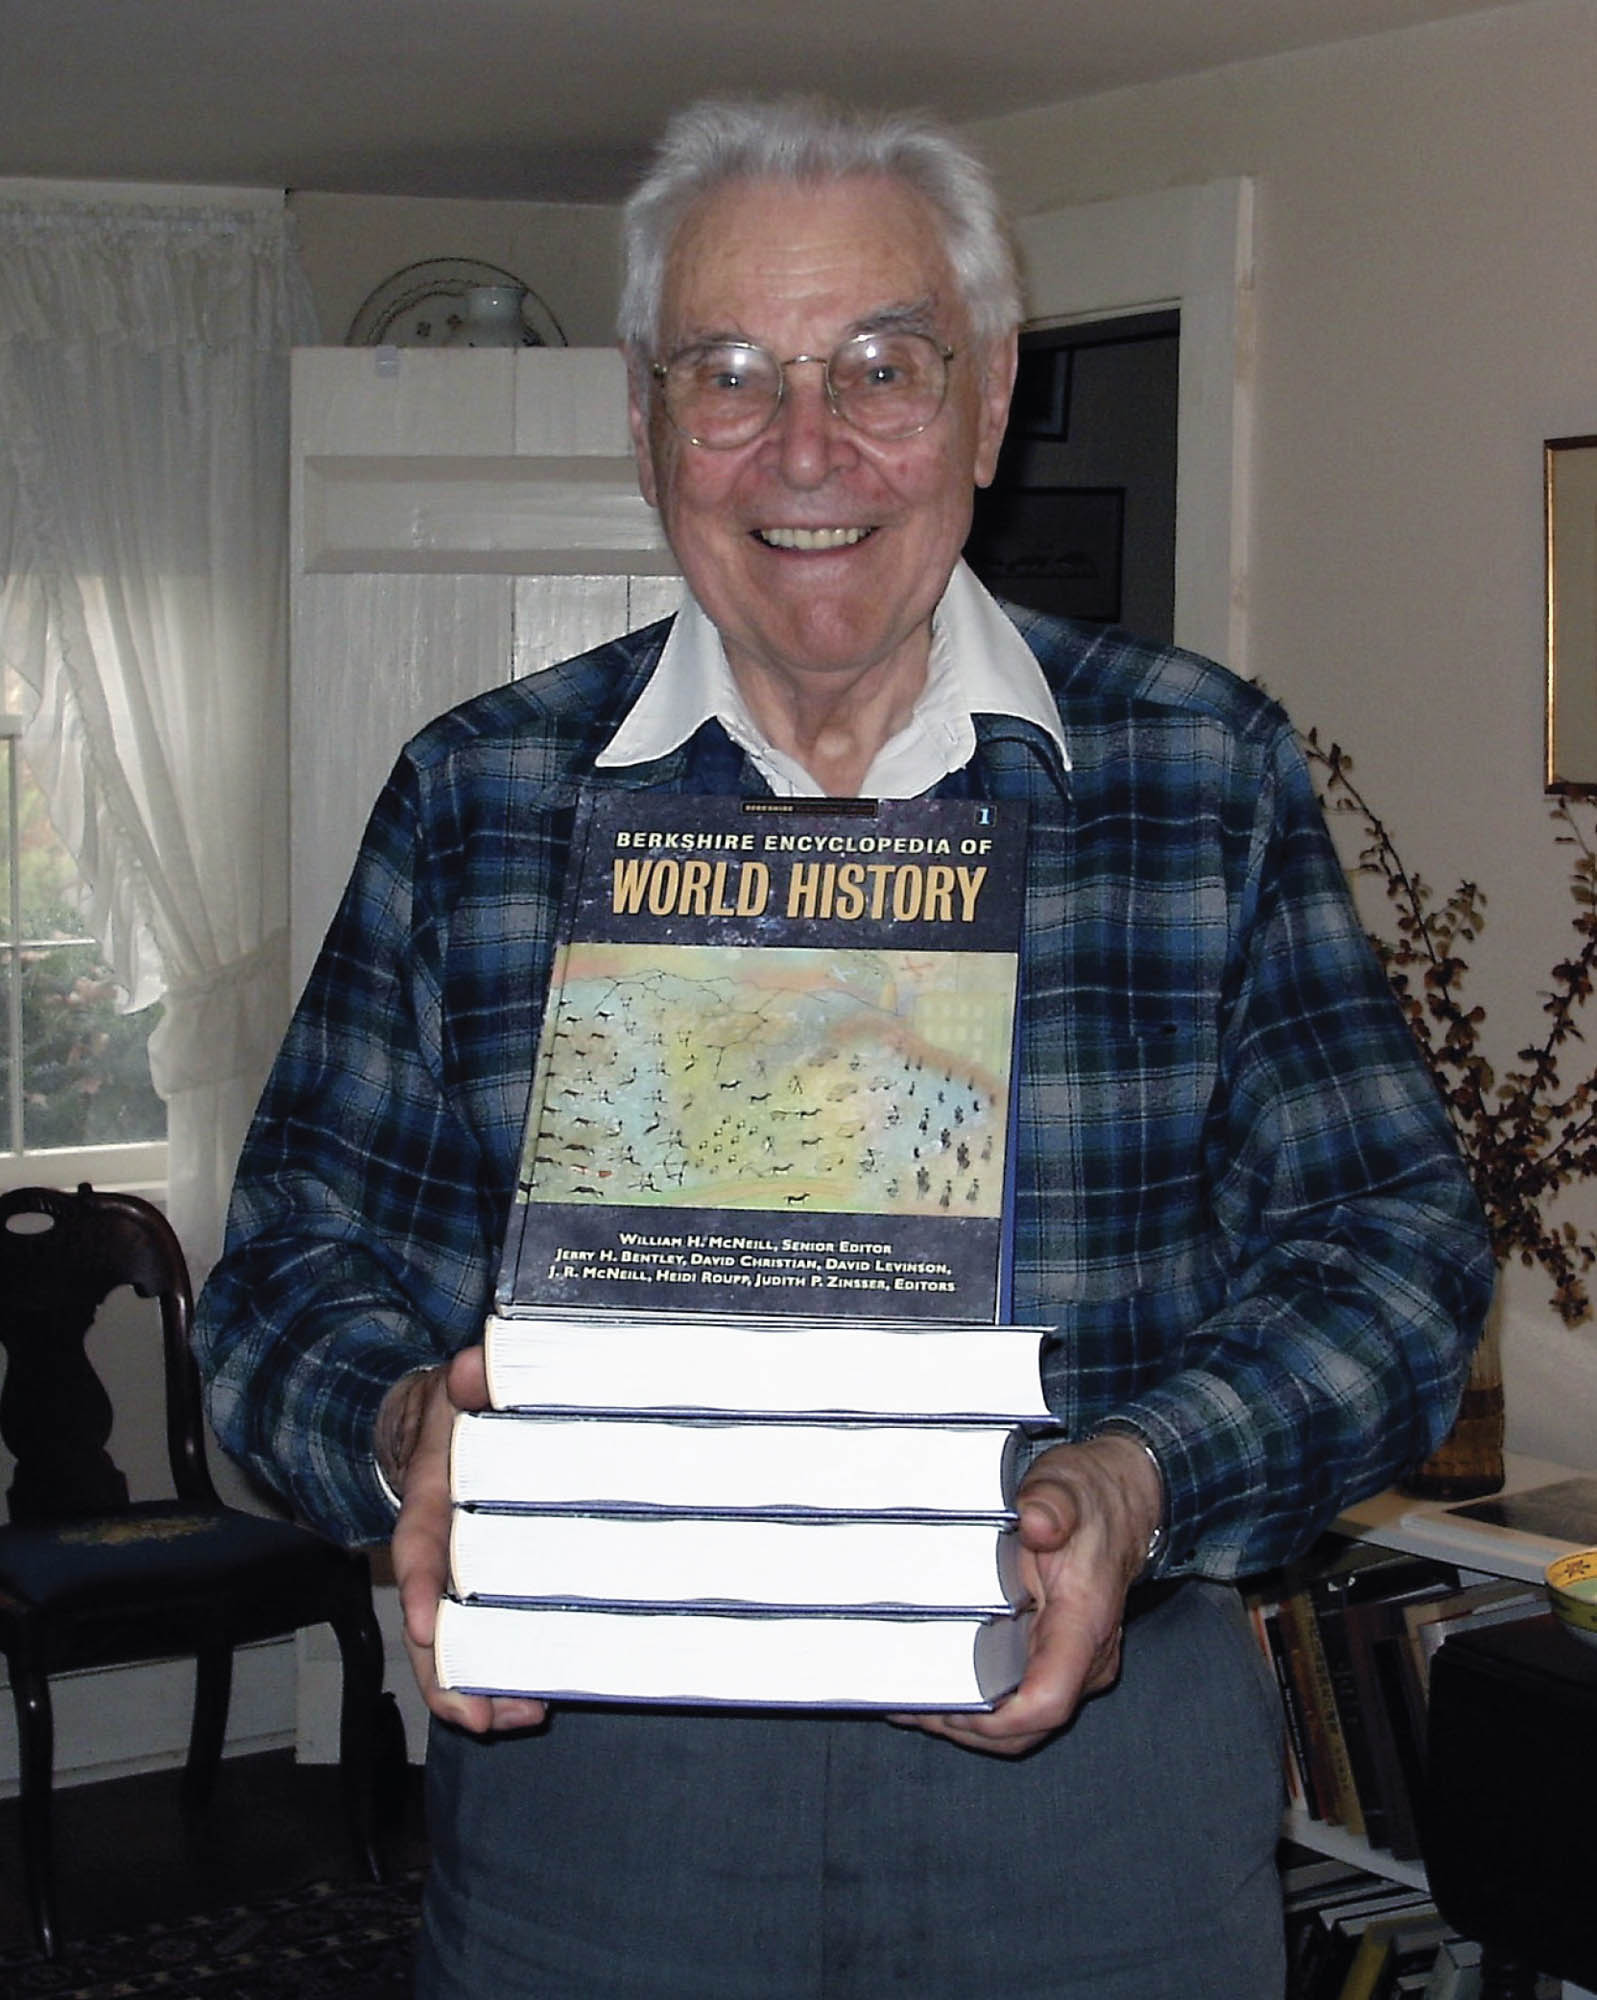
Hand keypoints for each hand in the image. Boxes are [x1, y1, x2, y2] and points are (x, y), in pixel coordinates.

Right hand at [381, 1348, 549, 1734]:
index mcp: (432, 1500)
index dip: (422, 1583)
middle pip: (430, 1621)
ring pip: (456, 1644)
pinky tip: (533, 1704)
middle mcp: (441, 1549)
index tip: (428, 1622)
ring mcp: (461, 1577)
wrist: (450, 1426)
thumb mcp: (464, 1385)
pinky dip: (503, 1673)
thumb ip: (471, 1376)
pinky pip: (487, 1639)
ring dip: (477, 1688)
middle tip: (481, 1715)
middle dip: (447, 1673)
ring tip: (515, 1720)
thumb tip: (472, 1368)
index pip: (420, 1543)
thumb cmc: (463, 1412)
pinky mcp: (492, 1590)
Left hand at [896, 1432, 1161, 1756]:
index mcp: (1084, 1623)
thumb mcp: (1065, 1488)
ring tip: (913, 1703)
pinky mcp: (1057, 1658)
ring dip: (969, 1722)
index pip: (1047, 1698)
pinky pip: (1021, 1699)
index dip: (999, 1719)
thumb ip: (1051, 1505)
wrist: (1121, 1501)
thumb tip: (1035, 1520)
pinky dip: (979, 1704)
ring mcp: (1074, 1664)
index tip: (949, 1710)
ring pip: (1023, 1722)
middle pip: (1028, 1725)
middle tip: (911, 1704)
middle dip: (968, 1727)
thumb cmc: (1090, 1499)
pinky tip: (938, 1689)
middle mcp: (1086, 1658)